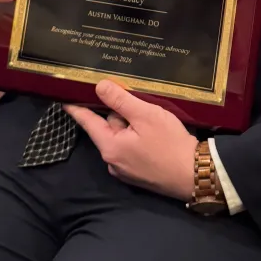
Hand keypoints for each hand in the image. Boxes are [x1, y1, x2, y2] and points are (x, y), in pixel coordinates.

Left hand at [65, 80, 197, 200]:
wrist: (195, 174)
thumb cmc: (169, 143)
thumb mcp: (145, 115)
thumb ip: (120, 100)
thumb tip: (98, 86)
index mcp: (110, 147)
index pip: (87, 122)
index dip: (77, 108)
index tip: (65, 99)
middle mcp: (112, 161)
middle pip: (108, 128)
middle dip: (119, 114)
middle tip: (138, 103)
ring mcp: (125, 170)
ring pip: (121, 138)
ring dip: (131, 127)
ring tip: (152, 121)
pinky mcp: (138, 174)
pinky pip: (131, 149)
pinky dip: (138, 139)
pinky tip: (156, 135)